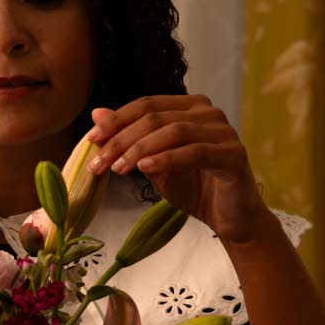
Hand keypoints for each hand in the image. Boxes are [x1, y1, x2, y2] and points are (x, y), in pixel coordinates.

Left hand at [85, 97, 273, 245]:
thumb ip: (130, 139)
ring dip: (140, 150)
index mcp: (190, 107)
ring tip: (118, 169)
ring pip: (174, 131)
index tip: (90, 139)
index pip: (147, 105)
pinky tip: (145, 169)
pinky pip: (194, 152)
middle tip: (98, 162)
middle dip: (121, 139)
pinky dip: (166, 158)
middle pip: (156, 117)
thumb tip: (97, 113)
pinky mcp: (233, 155)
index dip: (116, 120)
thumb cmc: (194, 189)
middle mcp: (209, 113)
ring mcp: (224, 132)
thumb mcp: (153, 164)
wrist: (230, 219)